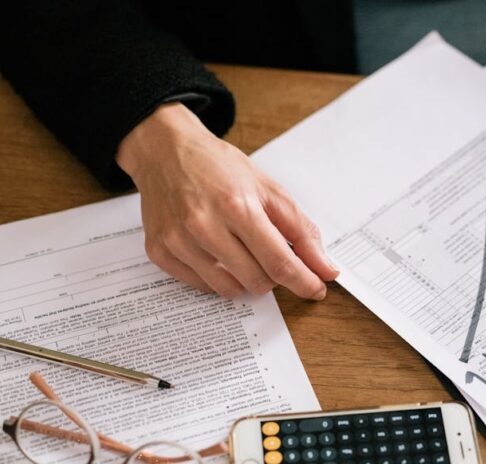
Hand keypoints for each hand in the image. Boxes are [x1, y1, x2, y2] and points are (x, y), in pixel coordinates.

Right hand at [116, 102, 338, 298]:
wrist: (165, 151)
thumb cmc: (219, 167)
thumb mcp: (269, 189)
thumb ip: (301, 231)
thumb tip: (325, 269)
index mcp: (237, 206)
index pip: (279, 262)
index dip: (304, 282)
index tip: (316, 289)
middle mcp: (204, 226)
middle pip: (257, 280)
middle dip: (274, 276)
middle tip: (270, 254)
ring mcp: (178, 241)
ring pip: (230, 289)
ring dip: (246, 279)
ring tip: (241, 250)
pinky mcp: (160, 252)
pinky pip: (203, 286)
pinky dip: (218, 277)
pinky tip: (216, 252)